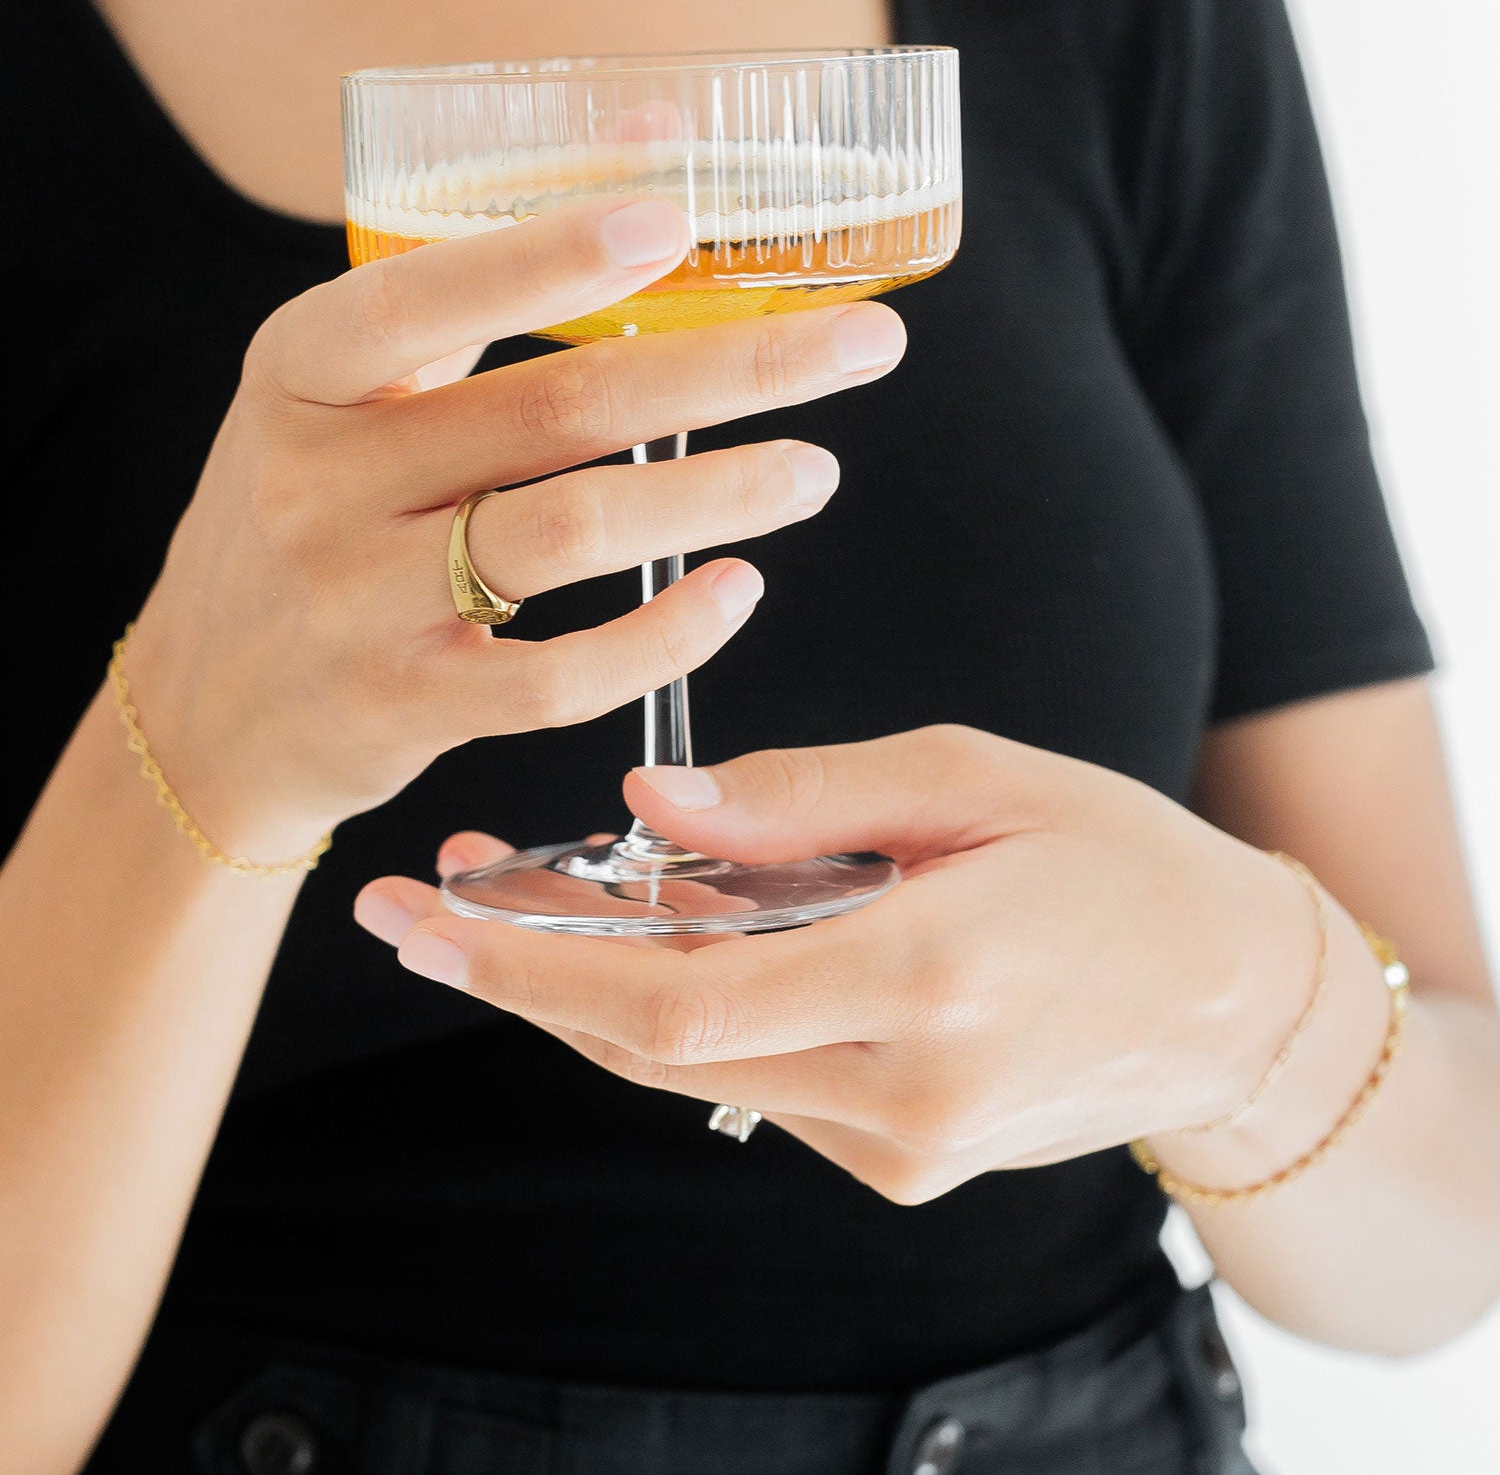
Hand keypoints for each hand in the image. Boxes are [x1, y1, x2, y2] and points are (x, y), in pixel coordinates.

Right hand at [123, 197, 905, 857]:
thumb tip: (640, 153)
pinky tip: (735, 591)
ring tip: (812, 473)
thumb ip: (475, 288)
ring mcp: (360, 605)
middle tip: (856, 349)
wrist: (213, 703)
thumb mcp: (346, 394)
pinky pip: (559, 677)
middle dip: (728, 371)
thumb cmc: (308, 520)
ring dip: (716, 494)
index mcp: (302, 376)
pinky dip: (664, 634)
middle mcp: (319, 483)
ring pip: (570, 536)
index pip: (426, 294)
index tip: (679, 221)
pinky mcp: (407, 707)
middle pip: (553, 410)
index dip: (553, 254)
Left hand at [354, 726, 1313, 1203]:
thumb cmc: (1117, 860)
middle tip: (424, 910)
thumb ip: (802, 801)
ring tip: (518, 898)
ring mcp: (902, 1147)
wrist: (1232, 998)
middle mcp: (904, 1095)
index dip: (536, 964)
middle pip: (656, 1049)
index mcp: (926, 982)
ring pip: (691, 1072)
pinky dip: (682, 1014)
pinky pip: (750, 1083)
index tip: (432, 918)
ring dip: (592, 991)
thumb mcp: (971, 780)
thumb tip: (648, 802)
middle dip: (524, 978)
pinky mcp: (902, 1160)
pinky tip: (647, 940)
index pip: (679, 998)